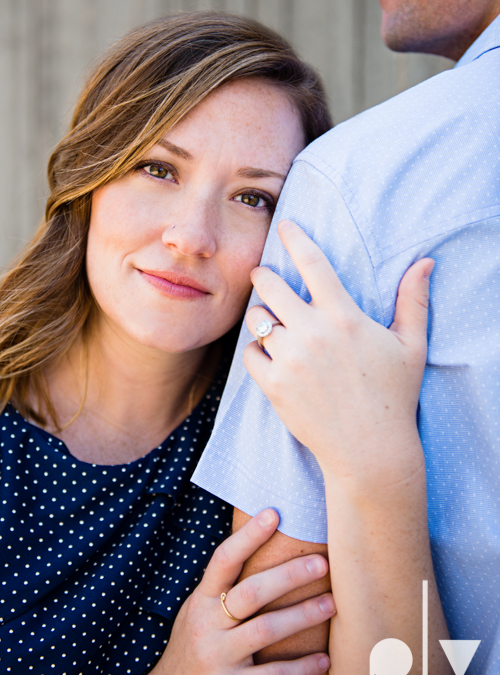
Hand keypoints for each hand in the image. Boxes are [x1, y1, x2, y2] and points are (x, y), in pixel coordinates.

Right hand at [141, 509, 332, 674]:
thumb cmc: (192, 655)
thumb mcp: (198, 617)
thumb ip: (223, 593)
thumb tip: (263, 557)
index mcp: (200, 602)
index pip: (223, 560)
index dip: (248, 536)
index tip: (274, 513)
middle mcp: (206, 626)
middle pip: (251, 591)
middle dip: (289, 574)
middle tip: (321, 561)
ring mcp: (217, 658)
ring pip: (267, 630)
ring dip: (304, 615)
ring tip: (332, 604)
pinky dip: (302, 667)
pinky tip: (324, 660)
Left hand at [244, 220, 432, 487]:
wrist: (370, 450)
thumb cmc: (393, 396)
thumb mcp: (410, 346)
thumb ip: (412, 301)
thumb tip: (425, 262)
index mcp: (344, 316)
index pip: (313, 263)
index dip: (295, 237)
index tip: (282, 224)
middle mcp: (313, 332)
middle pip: (270, 285)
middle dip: (263, 275)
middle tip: (265, 276)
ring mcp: (290, 359)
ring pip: (256, 320)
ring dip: (261, 318)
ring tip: (273, 325)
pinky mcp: (273, 384)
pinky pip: (249, 354)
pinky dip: (256, 352)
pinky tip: (271, 356)